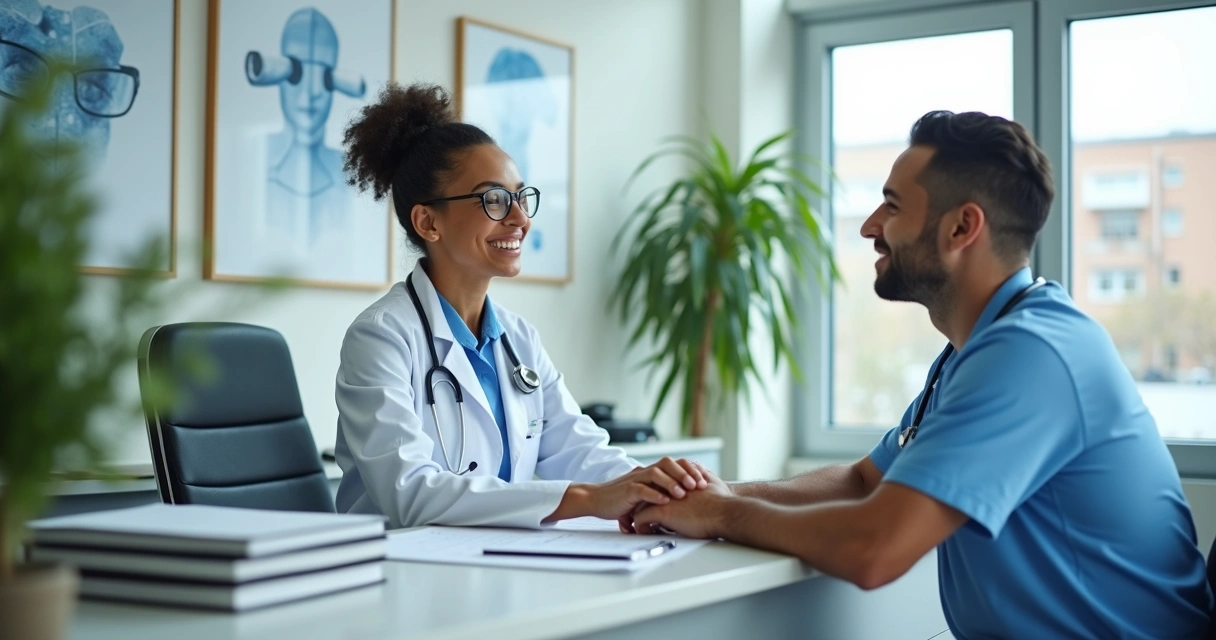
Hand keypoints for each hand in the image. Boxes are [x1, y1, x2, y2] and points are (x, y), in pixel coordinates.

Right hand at [544, 457, 708, 524]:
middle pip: (668, 463)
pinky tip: (665, 502)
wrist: (595, 500)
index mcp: (651, 472)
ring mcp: (635, 480)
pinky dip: (654, 495)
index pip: (675, 463)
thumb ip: (660, 494)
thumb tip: (686, 503)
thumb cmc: (621, 500)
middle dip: (685, 473)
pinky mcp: (626, 491)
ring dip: (671, 483)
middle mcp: (644, 472)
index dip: (690, 469)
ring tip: (683, 493)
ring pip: (656, 473)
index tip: (704, 480)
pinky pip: (642, 489)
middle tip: (698, 485)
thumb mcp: (644, 495)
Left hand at [629, 473, 734, 538]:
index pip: (655, 486)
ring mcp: (663, 498)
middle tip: (635, 517)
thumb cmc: (722, 503)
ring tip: (637, 527)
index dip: (651, 497)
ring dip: (635, 517)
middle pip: (644, 494)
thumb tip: (706, 476)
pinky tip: (645, 533)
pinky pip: (640, 519)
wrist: (725, 512)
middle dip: (638, 506)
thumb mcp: (712, 483)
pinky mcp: (661, 511)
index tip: (648, 507)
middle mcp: (667, 487)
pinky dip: (640, 527)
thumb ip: (704, 477)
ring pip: (638, 506)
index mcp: (677, 481)